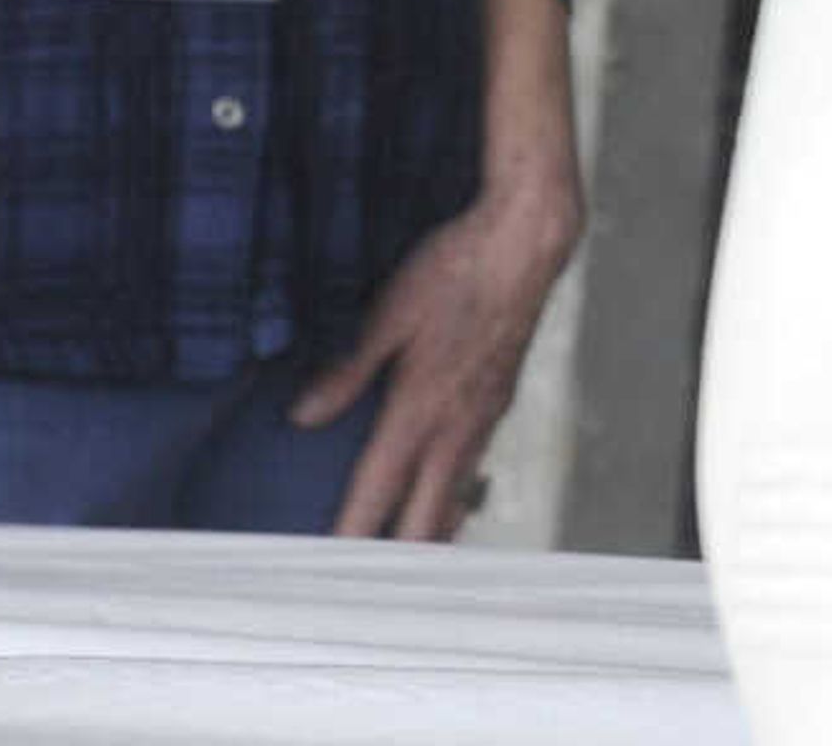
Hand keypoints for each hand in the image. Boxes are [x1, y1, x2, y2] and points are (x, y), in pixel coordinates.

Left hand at [292, 173, 582, 541]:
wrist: (528, 242)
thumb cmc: (456, 268)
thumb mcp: (388, 312)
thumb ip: (347, 370)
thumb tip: (303, 417)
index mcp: (421, 408)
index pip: (378, 493)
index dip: (350, 537)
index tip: (323, 574)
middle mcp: (457, 425)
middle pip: (427, 517)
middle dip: (396, 560)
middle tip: (364, 589)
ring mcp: (485, 416)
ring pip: (456, 497)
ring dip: (429, 534)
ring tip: (402, 563)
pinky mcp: (500, 399)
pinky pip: (473, 466)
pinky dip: (453, 496)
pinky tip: (443, 493)